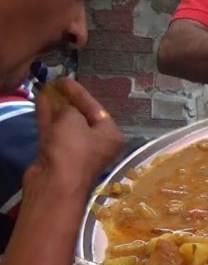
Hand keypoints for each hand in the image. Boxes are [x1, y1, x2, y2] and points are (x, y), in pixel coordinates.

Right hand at [23, 79, 123, 203]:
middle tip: (56, 83)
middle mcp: (97, 143)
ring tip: (46, 87)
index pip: (96, 108)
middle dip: (68, 99)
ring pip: (65, 123)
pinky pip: (53, 130)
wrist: (54, 184)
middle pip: (81, 116)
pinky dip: (48, 116)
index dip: (79, 92)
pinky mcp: (57, 155)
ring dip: (56, 106)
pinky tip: (40, 100)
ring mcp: (76, 150)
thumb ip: (68, 108)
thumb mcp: (72, 120)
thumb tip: (63, 108)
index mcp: (110, 135)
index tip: (65, 80)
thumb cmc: (72, 149)